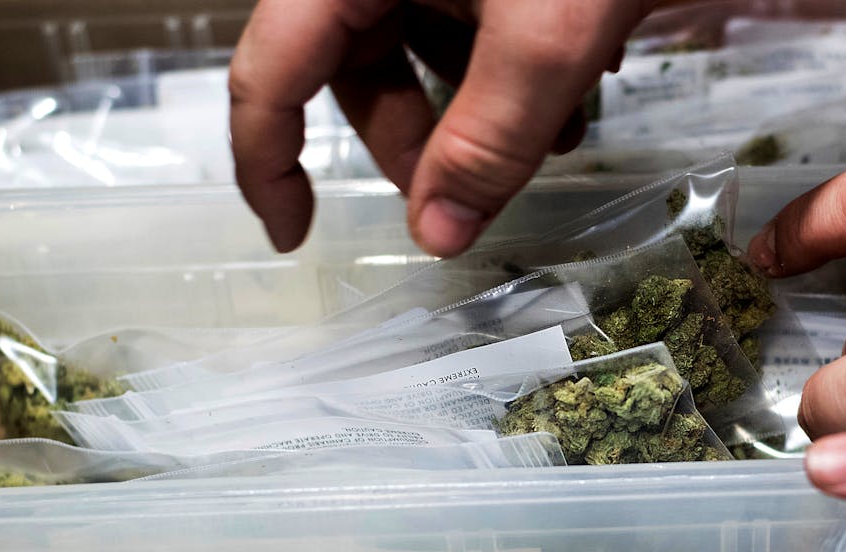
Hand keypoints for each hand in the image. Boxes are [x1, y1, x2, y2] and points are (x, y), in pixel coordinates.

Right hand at [229, 0, 654, 254]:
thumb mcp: (547, 36)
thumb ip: (492, 140)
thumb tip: (438, 232)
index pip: (268, 75)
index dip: (269, 165)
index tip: (297, 235)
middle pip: (359, 72)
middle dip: (421, 145)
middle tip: (475, 193)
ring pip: (423, 52)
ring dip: (482, 112)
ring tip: (559, 134)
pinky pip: (469, 18)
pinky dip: (513, 67)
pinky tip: (577, 81)